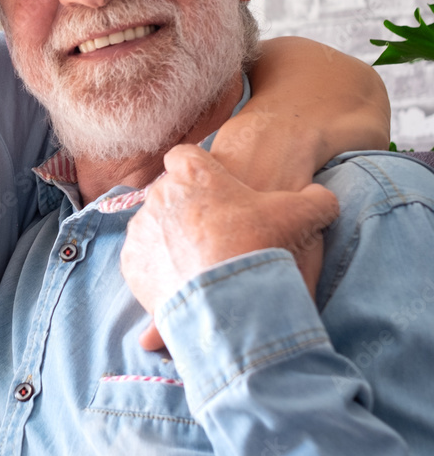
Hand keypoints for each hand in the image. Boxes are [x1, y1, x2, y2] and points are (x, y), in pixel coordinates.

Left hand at [121, 145, 337, 349]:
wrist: (228, 299)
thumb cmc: (262, 247)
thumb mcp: (301, 214)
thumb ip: (314, 200)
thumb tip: (324, 200)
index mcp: (191, 172)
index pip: (186, 156)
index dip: (200, 171)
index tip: (214, 191)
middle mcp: (158, 195)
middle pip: (171, 196)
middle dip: (189, 213)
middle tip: (216, 239)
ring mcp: (141, 229)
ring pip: (155, 227)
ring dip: (173, 241)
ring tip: (203, 265)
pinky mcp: (131, 263)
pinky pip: (145, 260)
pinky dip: (160, 269)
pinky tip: (187, 282)